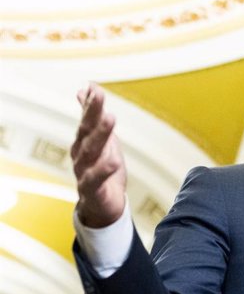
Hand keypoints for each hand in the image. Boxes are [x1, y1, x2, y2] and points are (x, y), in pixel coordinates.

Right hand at [71, 83, 126, 227]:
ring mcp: (84, 172)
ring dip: (100, 134)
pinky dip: (104, 169)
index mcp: (84, 142)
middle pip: (86, 131)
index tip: (94, 87)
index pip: (86, 119)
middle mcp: (81, 154)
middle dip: (91, 112)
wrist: (102, 206)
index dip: (90, 104)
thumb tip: (85, 89)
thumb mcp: (102, 140)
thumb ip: (93, 117)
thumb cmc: (102, 171)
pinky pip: (96, 179)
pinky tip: (113, 160)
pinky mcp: (91, 190)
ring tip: (109, 118)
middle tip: (99, 95)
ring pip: (90, 152)